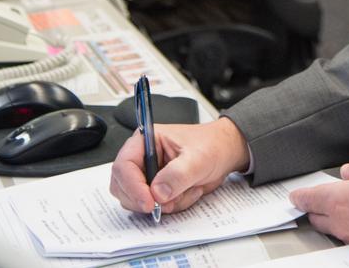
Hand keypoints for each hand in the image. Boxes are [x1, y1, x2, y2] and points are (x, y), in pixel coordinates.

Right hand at [109, 117, 250, 215]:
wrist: (225, 153)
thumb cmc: (211, 145)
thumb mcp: (198, 157)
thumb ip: (178, 174)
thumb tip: (157, 192)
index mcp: (145, 141)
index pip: (124, 166)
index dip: (132, 187)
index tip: (148, 202)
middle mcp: (142, 158)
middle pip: (123, 187)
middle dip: (146, 199)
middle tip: (169, 202)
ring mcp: (148, 176)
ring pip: (137, 201)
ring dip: (164, 203)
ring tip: (187, 189)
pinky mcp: (156, 190)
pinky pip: (154, 207)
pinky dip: (172, 206)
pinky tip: (188, 191)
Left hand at [289, 158, 348, 266]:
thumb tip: (347, 173)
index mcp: (340, 200)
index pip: (308, 199)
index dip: (299, 197)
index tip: (295, 197)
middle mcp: (341, 225)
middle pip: (317, 219)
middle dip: (318, 210)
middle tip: (328, 202)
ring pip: (334, 233)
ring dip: (337, 223)